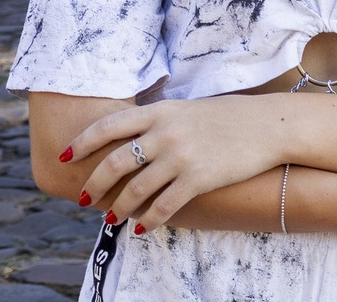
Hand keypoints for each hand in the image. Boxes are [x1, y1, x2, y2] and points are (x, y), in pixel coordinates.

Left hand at [67, 97, 284, 226]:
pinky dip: (149, 221)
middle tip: (85, 198)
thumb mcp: (189, 108)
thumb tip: (132, 139)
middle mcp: (166, 132)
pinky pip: (164, 207)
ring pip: (135, 190)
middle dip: (94, 184)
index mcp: (161, 111)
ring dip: (118, 209)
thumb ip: (160, 121)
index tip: (67, 156)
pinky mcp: (199, 179)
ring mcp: (182, 157)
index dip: (82, 142)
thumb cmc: (231, 117)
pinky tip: (142, 228)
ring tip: (111, 220)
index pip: (108, 125)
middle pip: (114, 162)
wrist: (270, 126)